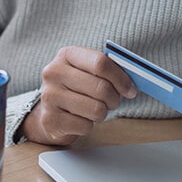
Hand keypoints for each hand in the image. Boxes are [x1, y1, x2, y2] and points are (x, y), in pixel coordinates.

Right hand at [20, 46, 137, 145]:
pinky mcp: (50, 119)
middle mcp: (54, 73)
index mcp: (66, 54)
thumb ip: (107, 70)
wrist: (49, 111)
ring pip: (96, 109)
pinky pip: (85, 126)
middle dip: (114, 99)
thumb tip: (132, 82)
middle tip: (113, 102)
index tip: (130, 89)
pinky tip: (80, 119)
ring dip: (102, 113)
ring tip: (94, 109)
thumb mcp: (87, 71)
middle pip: (101, 88)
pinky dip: (89, 126)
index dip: (121, 78)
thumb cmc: (76, 89)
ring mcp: (49, 96)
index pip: (100, 63)